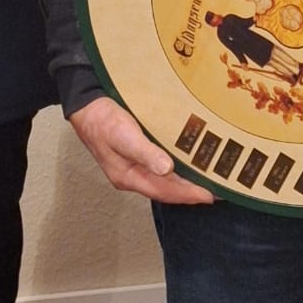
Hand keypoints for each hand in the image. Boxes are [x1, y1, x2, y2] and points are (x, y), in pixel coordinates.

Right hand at [69, 96, 213, 205]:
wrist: (88, 105)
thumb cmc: (103, 121)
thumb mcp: (125, 136)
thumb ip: (146, 153)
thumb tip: (167, 169)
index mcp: (128, 176)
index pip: (163, 191)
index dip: (186, 195)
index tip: (208, 196)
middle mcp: (132, 175)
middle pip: (165, 189)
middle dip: (189, 192)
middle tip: (214, 192)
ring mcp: (134, 166)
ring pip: (164, 180)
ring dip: (184, 183)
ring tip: (206, 183)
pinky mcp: (137, 156)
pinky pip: (161, 169)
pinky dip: (176, 171)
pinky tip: (187, 167)